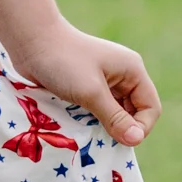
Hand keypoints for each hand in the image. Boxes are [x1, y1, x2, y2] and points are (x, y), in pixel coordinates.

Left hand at [7, 19, 160, 146]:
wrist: (30, 41)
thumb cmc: (63, 62)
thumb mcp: (91, 93)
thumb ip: (114, 117)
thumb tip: (136, 140)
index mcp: (132, 71)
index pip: (151, 107)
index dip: (140, 127)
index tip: (119, 140)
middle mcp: (123, 75)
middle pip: (134, 112)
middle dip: (121, 128)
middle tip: (101, 139)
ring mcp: (105, 80)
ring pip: (115, 113)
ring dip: (104, 125)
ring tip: (88, 133)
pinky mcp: (87, 86)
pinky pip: (98, 109)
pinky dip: (92, 119)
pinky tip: (79, 126)